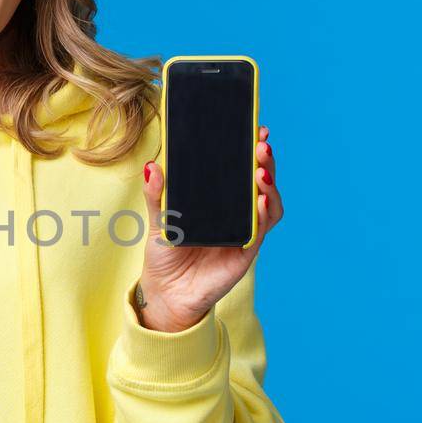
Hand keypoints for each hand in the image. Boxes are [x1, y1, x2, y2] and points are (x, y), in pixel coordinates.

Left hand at [135, 125, 283, 331]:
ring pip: (268, 202)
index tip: (256, 127)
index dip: (250, 148)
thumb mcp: (156, 220)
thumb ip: (156, 195)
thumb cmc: (165, 254)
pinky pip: (262, 229)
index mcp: (218, 198)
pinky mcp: (247, 250)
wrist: (166, 294)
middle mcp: (235, 211)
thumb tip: (152, 166)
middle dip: (263, 160)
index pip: (239, 167)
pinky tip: (262, 199)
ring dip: (269, 183)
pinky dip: (265, 213)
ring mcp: (244, 229)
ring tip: (261, 169)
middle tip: (261, 144)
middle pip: (259, 180)